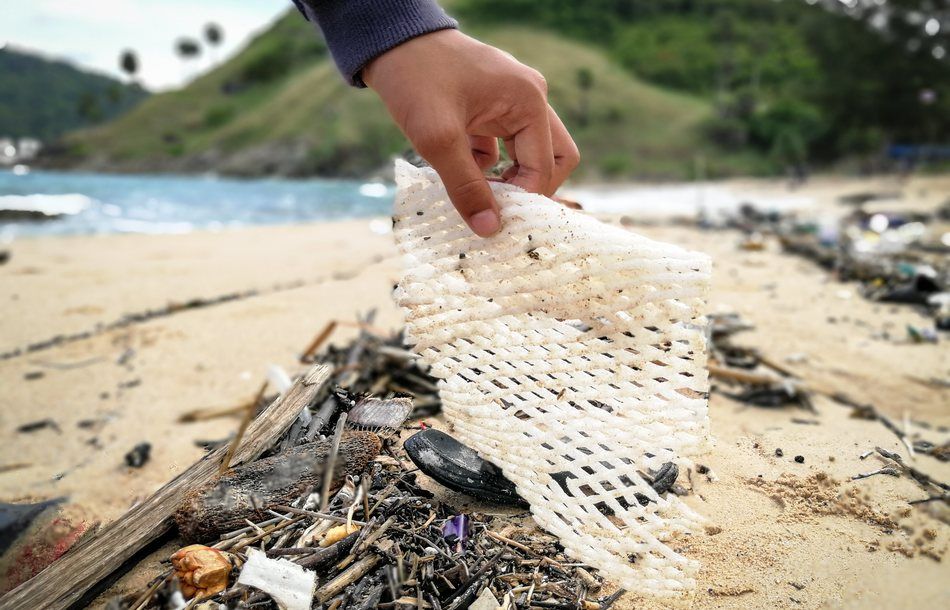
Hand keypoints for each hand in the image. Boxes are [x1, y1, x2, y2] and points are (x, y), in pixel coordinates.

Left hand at [363, 30, 578, 236]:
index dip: (525, 198)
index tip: (495, 220)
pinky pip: (503, 146)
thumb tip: (489, 229)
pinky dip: (486, 166)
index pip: (546, 165)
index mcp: (528, 101)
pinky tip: (458, 172)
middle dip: (529, 189)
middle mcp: (529, 98)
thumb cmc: (415, 80)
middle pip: (552, 158)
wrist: (389, 42)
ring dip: (506, 179)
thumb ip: (465, 186)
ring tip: (476, 196)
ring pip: (527, 153)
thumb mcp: (437, 139)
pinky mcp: (492, 105)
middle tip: (498, 211)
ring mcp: (512, 100)